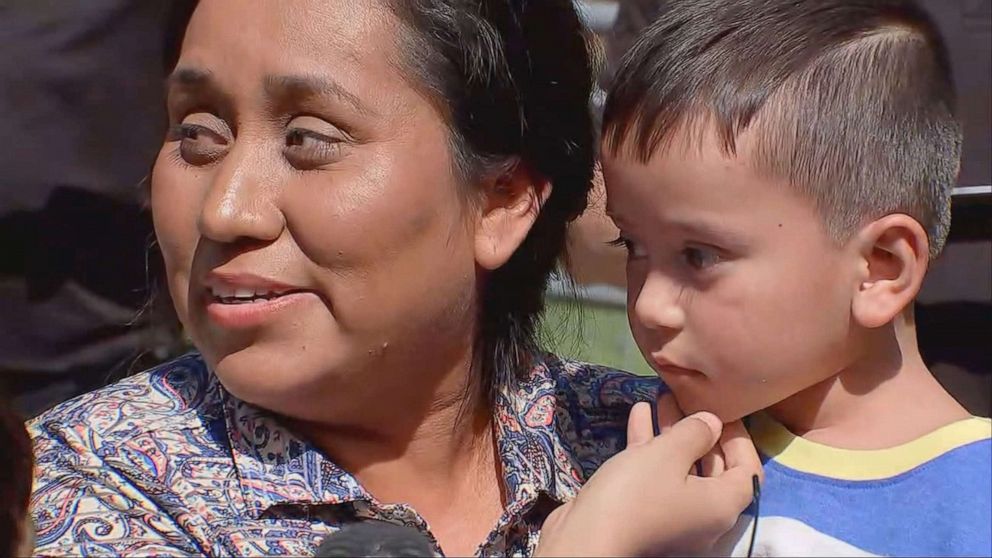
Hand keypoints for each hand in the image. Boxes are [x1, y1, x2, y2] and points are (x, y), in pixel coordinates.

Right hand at [536, 394, 761, 556]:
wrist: (587, 537)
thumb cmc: (637, 493)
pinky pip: (656, 475)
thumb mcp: (668, 453)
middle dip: (699, 429)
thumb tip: (712, 423)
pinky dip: (650, 447)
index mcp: (721, 505)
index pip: (746, 469)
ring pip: (680, 468)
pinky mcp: (644, 512)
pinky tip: (639, 412)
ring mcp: (673, 515)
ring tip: (662, 398)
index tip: (721, 408)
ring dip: (671, 433)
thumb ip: (695, 433)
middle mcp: (703, 514)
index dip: (737, 436)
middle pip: (712, 467)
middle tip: (688, 398)